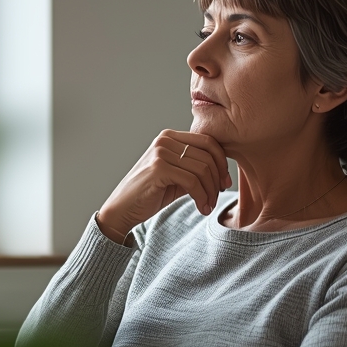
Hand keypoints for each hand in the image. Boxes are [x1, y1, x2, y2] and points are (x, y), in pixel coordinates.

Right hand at [96, 131, 230, 242]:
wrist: (122, 209)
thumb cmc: (149, 194)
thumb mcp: (177, 177)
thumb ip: (195, 168)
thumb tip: (223, 172)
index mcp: (170, 137)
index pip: (208, 141)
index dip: (222, 162)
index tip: (225, 183)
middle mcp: (165, 140)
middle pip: (208, 155)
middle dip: (217, 179)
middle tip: (217, 197)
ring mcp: (160, 152)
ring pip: (202, 169)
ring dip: (210, 191)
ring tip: (208, 206)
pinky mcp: (158, 169)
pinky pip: (192, 181)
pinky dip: (202, 197)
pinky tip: (201, 208)